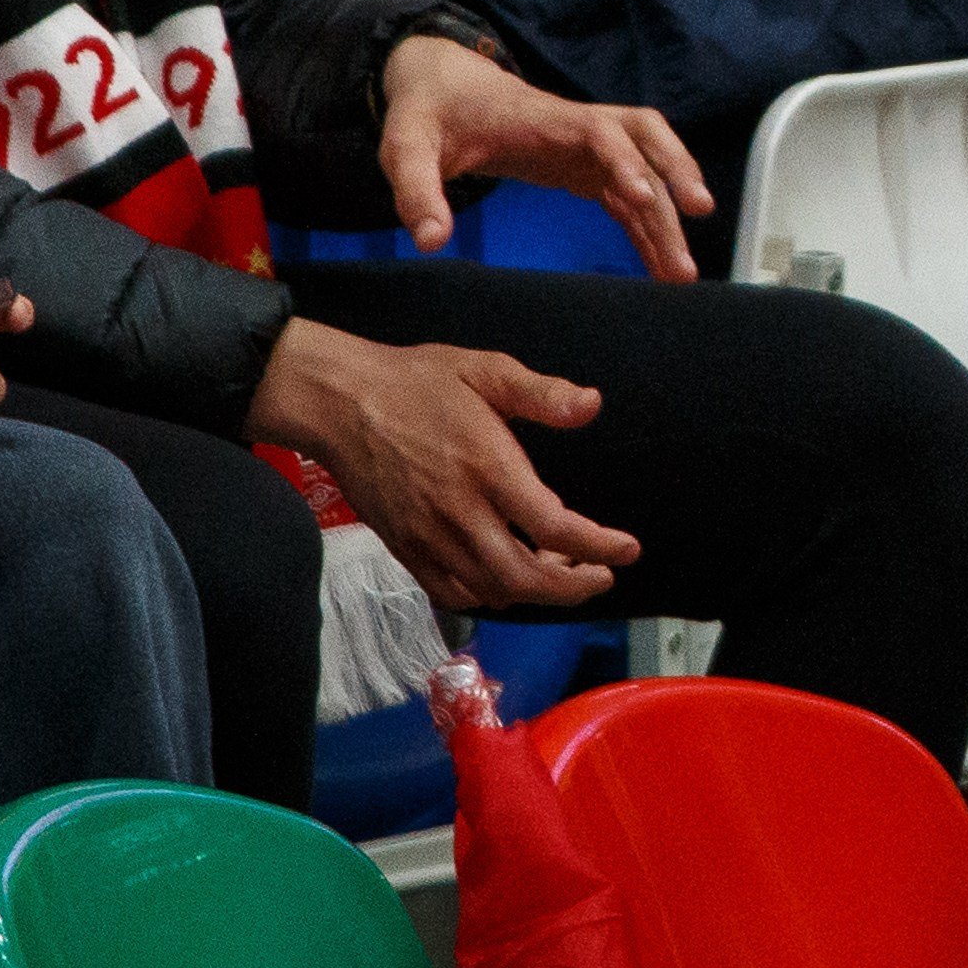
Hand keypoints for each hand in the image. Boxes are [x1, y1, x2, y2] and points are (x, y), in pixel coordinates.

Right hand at [246, 316, 640, 610]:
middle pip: (526, 576)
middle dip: (574, 586)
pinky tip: (507, 581)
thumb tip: (592, 405)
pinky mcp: (406, 549)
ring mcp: (429, 537)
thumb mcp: (484, 370)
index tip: (627, 550)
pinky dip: (489, 598)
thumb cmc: (417, 382)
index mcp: (488, 467)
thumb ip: (541, 393)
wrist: (340, 403)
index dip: (598, 546)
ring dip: (536, 594)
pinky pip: (453, 592)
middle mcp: (461, 512)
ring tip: (561, 573)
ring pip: (492, 591)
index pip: (554, 526)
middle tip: (601, 576)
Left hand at [378, 38, 712, 280]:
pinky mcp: (584, 168)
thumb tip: (431, 240)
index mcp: (543, 119)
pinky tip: (661, 265)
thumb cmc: (427, 114)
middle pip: (647, 138)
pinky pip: (629, 197)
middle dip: (677, 170)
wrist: (441, 85)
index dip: (626, 160)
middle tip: (699, 213)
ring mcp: (587, 147)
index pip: (600, 131)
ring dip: (670, 212)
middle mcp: (577, 128)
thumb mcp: (406, 148)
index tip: (644, 197)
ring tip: (683, 272)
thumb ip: (416, 191)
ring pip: (647, 170)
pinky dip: (649, 227)